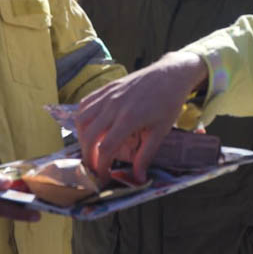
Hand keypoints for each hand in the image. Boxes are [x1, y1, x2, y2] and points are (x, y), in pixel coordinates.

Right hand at [75, 51, 207, 182]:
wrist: (171, 74)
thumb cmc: (169, 103)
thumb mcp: (161, 131)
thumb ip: (146, 155)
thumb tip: (138, 179)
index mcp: (129, 118)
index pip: (105, 148)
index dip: (101, 166)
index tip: (103, 178)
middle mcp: (113, 106)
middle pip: (89, 136)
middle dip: (88, 156)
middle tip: (95, 167)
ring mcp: (108, 95)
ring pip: (82, 119)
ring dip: (83, 137)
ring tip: (92, 148)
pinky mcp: (107, 88)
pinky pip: (85, 104)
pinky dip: (82, 118)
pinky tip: (91, 127)